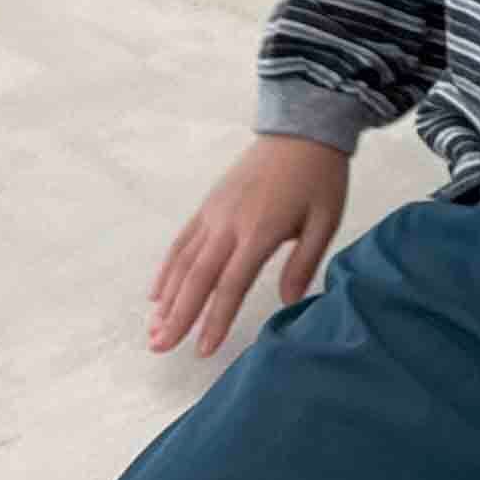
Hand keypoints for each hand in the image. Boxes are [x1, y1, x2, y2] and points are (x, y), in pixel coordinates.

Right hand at [146, 135, 350, 356]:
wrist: (302, 130)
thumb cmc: (319, 178)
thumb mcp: (325, 220)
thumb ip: (305, 262)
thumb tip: (290, 303)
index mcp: (260, 230)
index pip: (231, 284)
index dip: (216, 319)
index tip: (203, 350)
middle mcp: (229, 224)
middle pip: (197, 278)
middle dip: (178, 316)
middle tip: (160, 348)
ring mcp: (214, 213)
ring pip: (183, 261)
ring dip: (166, 298)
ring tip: (154, 330)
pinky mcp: (209, 204)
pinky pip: (182, 241)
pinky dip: (167, 269)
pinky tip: (157, 294)